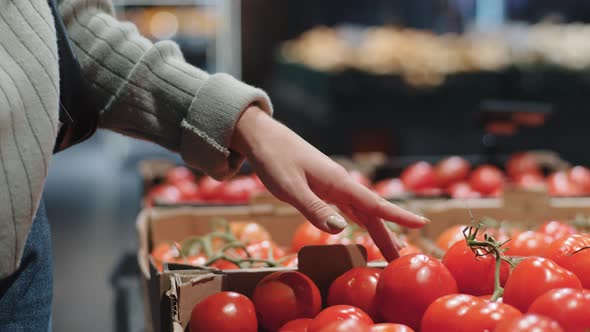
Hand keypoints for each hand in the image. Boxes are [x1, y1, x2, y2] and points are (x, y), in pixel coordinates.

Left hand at [231, 106, 428, 260]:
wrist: (263, 137)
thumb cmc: (274, 159)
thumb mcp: (290, 188)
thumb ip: (315, 208)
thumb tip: (341, 230)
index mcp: (338, 182)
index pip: (374, 203)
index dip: (398, 216)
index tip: (422, 224)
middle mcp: (340, 183)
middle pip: (371, 212)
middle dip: (389, 234)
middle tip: (403, 257)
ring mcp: (333, 184)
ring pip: (361, 211)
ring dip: (377, 229)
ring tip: (391, 248)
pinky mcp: (323, 186)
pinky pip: (348, 207)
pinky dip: (359, 220)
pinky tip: (363, 228)